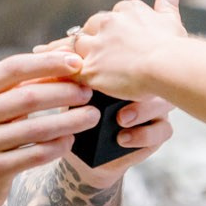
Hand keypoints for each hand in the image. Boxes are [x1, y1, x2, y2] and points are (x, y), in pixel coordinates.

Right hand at [0, 50, 97, 205]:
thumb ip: (16, 88)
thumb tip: (63, 63)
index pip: (13, 68)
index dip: (48, 63)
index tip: (77, 62)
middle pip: (28, 96)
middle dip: (65, 91)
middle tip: (89, 91)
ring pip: (36, 127)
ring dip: (70, 120)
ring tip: (91, 115)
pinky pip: (36, 154)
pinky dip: (58, 146)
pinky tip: (70, 140)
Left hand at [30, 32, 174, 178]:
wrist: (87, 153)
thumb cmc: (79, 114)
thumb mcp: (70, 93)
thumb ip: (62, 74)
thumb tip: (42, 51)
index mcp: (126, 67)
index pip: (132, 53)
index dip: (123, 55)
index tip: (103, 64)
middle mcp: (145, 83)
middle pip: (156, 74)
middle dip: (138, 82)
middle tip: (117, 89)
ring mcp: (155, 107)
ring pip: (163, 101)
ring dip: (142, 110)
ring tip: (120, 119)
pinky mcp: (159, 130)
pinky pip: (163, 130)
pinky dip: (144, 134)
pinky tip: (123, 138)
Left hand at [74, 0, 185, 102]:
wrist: (166, 65)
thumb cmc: (173, 46)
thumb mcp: (171, 21)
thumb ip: (167, 5)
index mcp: (127, 10)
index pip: (114, 14)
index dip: (115, 28)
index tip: (120, 38)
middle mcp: (109, 23)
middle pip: (91, 26)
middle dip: (94, 37)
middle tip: (101, 53)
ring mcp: (97, 45)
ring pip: (78, 45)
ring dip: (81, 54)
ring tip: (87, 66)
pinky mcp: (91, 67)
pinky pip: (74, 70)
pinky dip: (74, 75)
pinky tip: (75, 82)